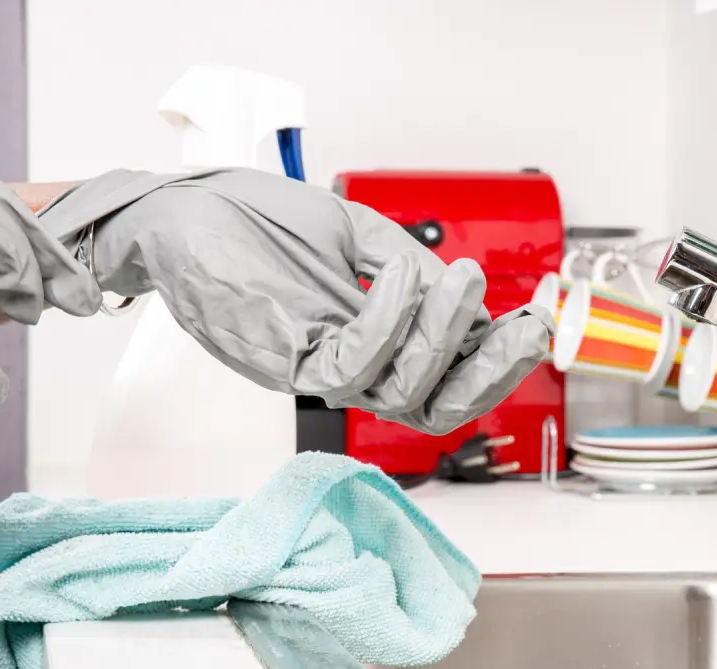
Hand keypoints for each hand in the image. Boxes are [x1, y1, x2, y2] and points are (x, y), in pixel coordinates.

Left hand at [43, 168, 553, 434]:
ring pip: (402, 392)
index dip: (498, 360)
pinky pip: (351, 363)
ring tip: (464, 276)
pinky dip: (388, 321)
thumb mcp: (350, 237)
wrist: (179, 212)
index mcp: (370, 343)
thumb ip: (405, 265)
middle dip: (491, 372)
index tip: (536, 321)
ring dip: (443, 335)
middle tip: (528, 325)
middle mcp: (348, 369)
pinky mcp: (284, 361)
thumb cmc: (253, 224)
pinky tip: (405, 275)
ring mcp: (316, 371)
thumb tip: (459, 289)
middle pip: (436, 408)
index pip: (447, 377)